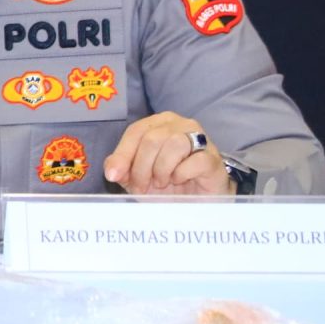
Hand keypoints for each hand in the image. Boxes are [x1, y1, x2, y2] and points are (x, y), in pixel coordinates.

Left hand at [106, 112, 230, 196]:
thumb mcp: (135, 176)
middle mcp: (180, 124)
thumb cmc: (166, 183)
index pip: (136, 131)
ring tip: (162, 182)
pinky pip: (194, 160)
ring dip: (161, 170)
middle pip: (152, 139)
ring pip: (174, 144)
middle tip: (142, 186)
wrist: (197, 201)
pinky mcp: (212, 158)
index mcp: (159, 123)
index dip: (123, 154)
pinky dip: (181, 174)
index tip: (114, 176)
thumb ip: (121, 167)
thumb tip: (111, 170)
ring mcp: (200, 139)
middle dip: (141, 167)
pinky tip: (180, 180)